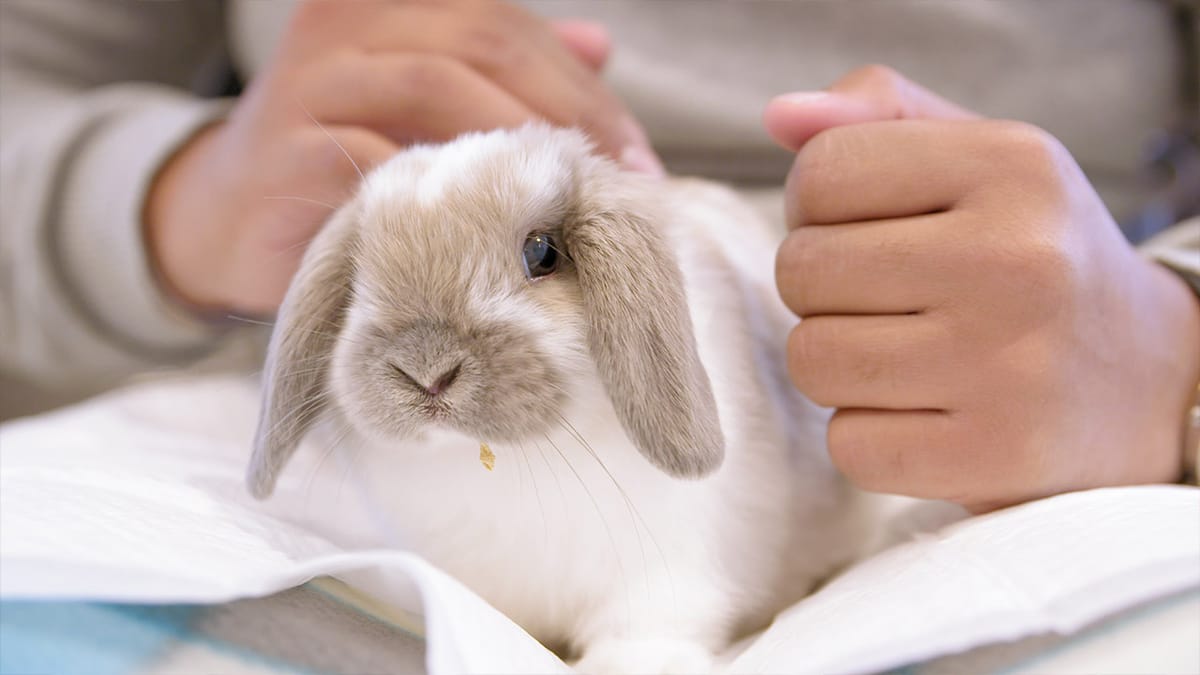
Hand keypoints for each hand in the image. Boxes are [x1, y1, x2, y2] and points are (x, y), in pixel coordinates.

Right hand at [146, 0, 657, 315]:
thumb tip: (601, 44)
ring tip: (563, 200)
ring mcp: (310, 82)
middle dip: (563, 110)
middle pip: (481, 41)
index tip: (637, 155)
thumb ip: (504, 72)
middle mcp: (347, 25)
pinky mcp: (286, 152)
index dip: (580, 84)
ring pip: (432, 85)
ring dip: (512, 145)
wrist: (227, 218)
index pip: (507, 24)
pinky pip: (376, 160)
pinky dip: (441, 194)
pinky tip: (489, 232)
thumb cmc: (347, 159)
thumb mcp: (429, 107)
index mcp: (389, 5)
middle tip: (619, 180)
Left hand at [766, 66, 1199, 511]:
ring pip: (811, 361)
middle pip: (801, 270)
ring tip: (905, 354)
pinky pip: (848, 446)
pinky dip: (868, 436)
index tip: (865, 229)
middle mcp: (1019, 260)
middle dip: (822, 289)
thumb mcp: (981, 159)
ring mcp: (1011, 366)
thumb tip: (781, 116)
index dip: (815, 208)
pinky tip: (926, 414)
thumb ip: (879, 115)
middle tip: (888, 300)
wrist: (1147, 377)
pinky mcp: (997, 456)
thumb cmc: (1031, 254)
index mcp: (1012, 166)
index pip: (819, 175)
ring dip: (837, 363)